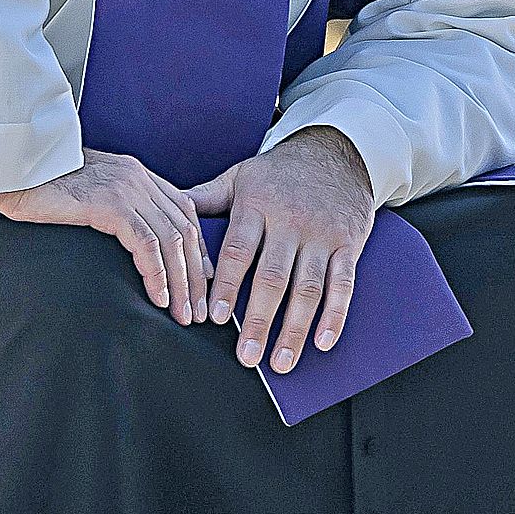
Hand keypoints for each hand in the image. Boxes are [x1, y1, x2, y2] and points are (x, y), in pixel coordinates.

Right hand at [0, 147, 209, 324]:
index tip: (203, 283)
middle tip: (199, 311)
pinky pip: (145, 243)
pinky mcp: (110, 203)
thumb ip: (114, 210)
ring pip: (171, 240)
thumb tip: (130, 244)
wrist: (10, 168)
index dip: (197, 250)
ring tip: (183, 314)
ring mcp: (127, 188)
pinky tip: (159, 298)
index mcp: (137, 175)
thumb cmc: (40, 188)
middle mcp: (139, 178)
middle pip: (185, 229)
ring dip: (182, 282)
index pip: (185, 213)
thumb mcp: (88, 196)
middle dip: (196, 275)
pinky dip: (157, 274)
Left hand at [188, 127, 375, 372]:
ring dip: (294, 328)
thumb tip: (165, 211)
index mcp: (258, 205)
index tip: (216, 317)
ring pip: (309, 287)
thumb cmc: (280, 171)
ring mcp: (322, 234)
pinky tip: (323, 342)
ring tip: (279, 362)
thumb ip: (205, 199)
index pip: (239, 250)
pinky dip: (335, 315)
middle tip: (246, 358)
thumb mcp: (241, 176)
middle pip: (273, 277)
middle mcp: (291, 221)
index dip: (227, 285)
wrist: (338, 151)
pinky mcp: (349, 243)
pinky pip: (344, 284)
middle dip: (259, 320)